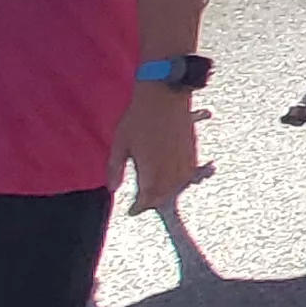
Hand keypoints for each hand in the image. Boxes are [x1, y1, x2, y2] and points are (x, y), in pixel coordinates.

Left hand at [116, 86, 206, 214]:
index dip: (138, 207)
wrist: (164, 96)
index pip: (146, 198)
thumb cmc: (140, 117)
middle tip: (143, 203)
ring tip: (157, 194)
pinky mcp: (191, 151)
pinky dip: (179, 181)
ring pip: (177, 186)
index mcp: (151, 169)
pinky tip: (172, 179)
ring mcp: (184, 160)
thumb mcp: (120, 143)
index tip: (132, 210)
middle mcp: (170, 168)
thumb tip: (113, 187)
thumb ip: (115, 169)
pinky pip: (188, 174)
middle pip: (164, 195)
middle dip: (153, 202)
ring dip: (167, 193)